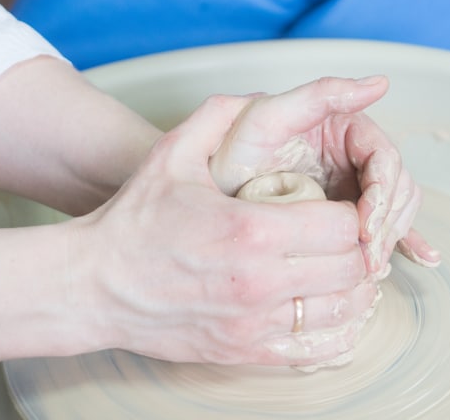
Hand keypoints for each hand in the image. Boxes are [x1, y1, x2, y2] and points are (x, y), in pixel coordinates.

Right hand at [63, 92, 376, 367]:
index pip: (342, 226)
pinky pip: (318, 350)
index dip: (349, 212)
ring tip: (334, 268)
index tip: (333, 205)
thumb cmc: (135, 219)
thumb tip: (265, 93)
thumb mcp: (174, 151)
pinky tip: (323, 306)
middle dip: (355, 248)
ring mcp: (255, 325)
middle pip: (351, 269)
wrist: (95, 286)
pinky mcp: (247, 354)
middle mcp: (260, 282)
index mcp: (250, 229)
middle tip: (340, 235)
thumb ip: (223, 114)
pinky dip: (334, 329)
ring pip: (343, 313)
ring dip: (348, 288)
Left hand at [209, 76, 439, 280]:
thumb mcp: (267, 119)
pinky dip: (404, 242)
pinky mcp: (341, 215)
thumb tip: (379, 82)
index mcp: (339, 125)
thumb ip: (319, 94)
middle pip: (396, 185)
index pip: (384, 156)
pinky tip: (422, 259)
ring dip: (391, 236)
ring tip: (372, 265)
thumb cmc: (228, 156)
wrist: (198, 203)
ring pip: (394, 209)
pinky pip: (384, 226)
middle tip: (369, 256)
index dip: (383, 191)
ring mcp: (348, 185)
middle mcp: (349, 154)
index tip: (367, 225)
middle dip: (388, 220)